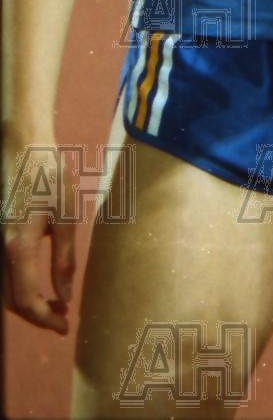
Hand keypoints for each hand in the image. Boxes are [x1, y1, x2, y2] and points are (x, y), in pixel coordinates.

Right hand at [2, 138, 75, 333]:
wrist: (22, 146)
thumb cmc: (49, 175)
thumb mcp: (66, 215)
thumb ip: (64, 258)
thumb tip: (64, 295)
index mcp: (18, 247)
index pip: (26, 301)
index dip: (45, 320)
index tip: (65, 327)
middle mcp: (0, 251)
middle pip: (10, 302)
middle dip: (36, 316)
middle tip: (62, 318)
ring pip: (3, 290)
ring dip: (26, 303)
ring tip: (54, 302)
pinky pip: (3, 273)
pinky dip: (17, 286)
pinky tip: (38, 281)